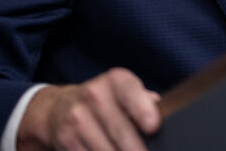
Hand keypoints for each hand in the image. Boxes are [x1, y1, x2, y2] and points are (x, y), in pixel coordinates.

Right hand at [17, 67, 161, 150]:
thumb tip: (165, 113)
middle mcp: (94, 95)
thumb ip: (146, 102)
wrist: (60, 107)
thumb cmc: (106, 101)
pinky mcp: (66, 138)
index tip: (153, 127)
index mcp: (116, 81)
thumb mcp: (126, 92)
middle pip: (120, 130)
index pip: (130, 93)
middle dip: (136, 148)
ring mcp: (77, 117)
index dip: (143, 110)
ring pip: (105, 148)